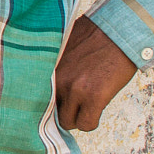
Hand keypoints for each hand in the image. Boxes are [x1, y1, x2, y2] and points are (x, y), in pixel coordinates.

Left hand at [52, 16, 139, 130]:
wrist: (119, 29)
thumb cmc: (94, 34)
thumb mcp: (63, 45)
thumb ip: (53, 64)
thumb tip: (47, 81)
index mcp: (46, 66)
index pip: (33, 97)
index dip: (46, 103)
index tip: (52, 105)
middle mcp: (56, 79)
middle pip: (49, 113)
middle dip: (62, 111)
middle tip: (74, 104)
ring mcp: (74, 89)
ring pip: (67, 122)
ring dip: (77, 117)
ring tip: (87, 105)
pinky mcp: (93, 97)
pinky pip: (86, 124)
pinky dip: (91, 121)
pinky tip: (97, 109)